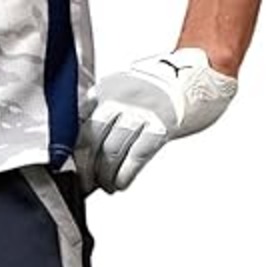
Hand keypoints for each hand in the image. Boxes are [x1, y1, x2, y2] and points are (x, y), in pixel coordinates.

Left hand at [75, 48, 237, 195]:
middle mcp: (122, 97)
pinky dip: (124, 175)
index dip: (75, 153)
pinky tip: (121, 183)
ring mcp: (141, 111)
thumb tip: (90, 147)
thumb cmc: (166, 83)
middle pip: (92, 141)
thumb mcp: (127, 87)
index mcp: (110, 88)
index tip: (74, 170)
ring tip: (107, 186)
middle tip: (87, 184)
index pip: (81, 125)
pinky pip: (135, 156)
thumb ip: (106, 109)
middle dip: (86, 170)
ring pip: (112, 152)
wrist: (203, 69)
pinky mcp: (161, 125)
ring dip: (106, 176)